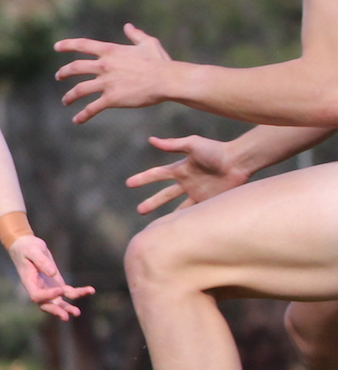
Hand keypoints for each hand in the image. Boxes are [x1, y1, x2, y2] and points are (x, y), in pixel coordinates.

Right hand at [6, 233, 93, 320]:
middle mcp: (38, 288)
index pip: (37, 296)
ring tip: (77, 313)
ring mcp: (48, 288)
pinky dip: (79, 293)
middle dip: (57, 311)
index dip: (48, 295)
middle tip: (67, 316)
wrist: (26, 246)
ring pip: (58, 302)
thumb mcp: (33, 251)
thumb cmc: (27, 247)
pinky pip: (69, 292)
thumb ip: (42, 261)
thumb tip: (52, 273)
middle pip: (46, 305)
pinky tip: (91, 290)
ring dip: (68, 308)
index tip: (60, 289)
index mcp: (29, 282)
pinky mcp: (57, 284)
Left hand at [54, 23, 176, 122]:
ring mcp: (106, 83)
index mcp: (110, 51)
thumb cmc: (160, 62)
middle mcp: (104, 65)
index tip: (56, 47)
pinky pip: (92, 108)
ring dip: (69, 96)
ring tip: (65, 101)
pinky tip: (77, 120)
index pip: (83, 45)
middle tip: (59, 76)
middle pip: (75, 68)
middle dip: (63, 72)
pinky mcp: (111, 99)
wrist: (167, 80)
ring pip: (79, 90)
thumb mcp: (148, 43)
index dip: (67, 45)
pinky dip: (83, 115)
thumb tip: (128, 26)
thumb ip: (135, 35)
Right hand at [124, 134, 247, 214]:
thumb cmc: (217, 150)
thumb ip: (172, 144)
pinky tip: (179, 229)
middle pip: (165, 194)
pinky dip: (186, 220)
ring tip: (158, 226)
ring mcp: (198, 192)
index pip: (157, 174)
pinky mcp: (209, 201)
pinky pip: (194, 212)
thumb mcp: (193, 144)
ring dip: (168, 215)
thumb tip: (151, 140)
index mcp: (180, 168)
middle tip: (140, 210)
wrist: (240, 161)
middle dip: (152, 202)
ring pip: (178, 207)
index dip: (143, 178)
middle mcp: (187, 182)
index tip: (128, 183)